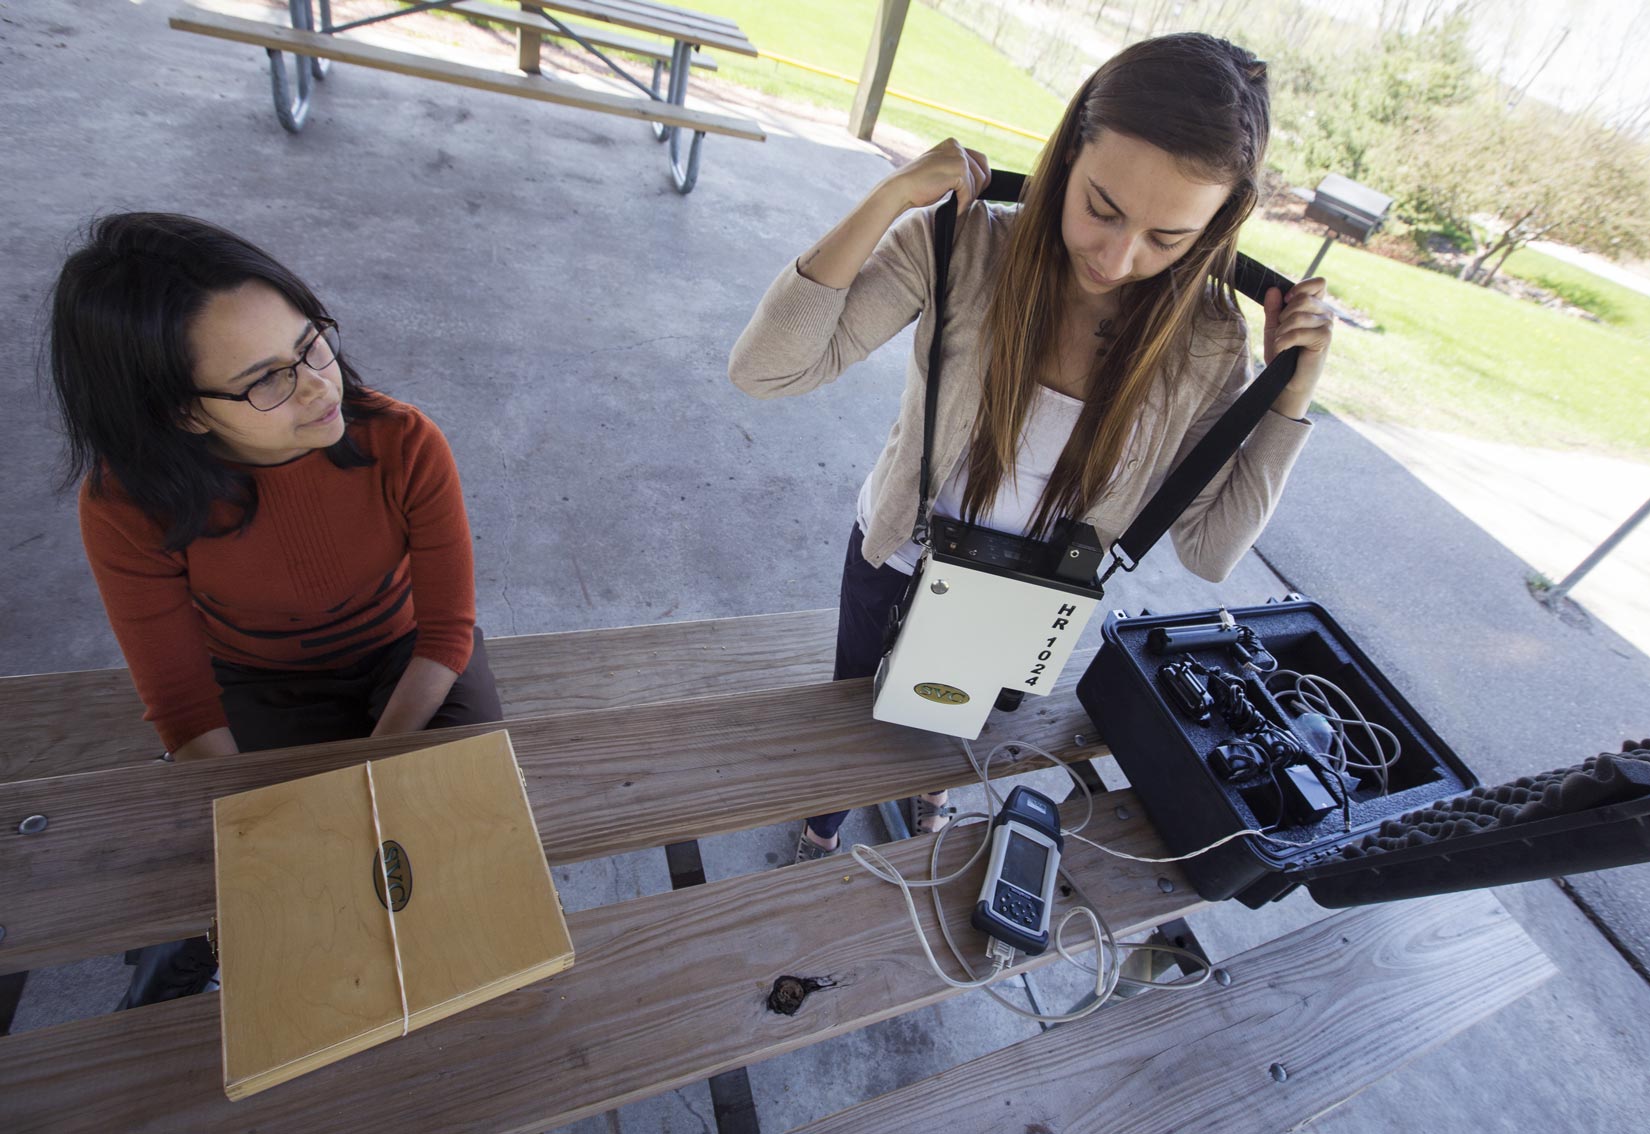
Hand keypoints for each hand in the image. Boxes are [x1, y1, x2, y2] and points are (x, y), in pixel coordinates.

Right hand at [886, 138, 991, 211]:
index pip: (980, 159)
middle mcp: (957, 147)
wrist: (900, 188)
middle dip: (978, 189)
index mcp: (952, 144)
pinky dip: (963, 204)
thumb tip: (979, 179)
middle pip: (983, 171)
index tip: (975, 191)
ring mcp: (958, 158)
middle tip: (967, 201)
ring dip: (969, 198)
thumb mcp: (940, 168)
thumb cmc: (918, 183)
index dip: (981, 178)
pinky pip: (969, 192)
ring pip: (978, 183)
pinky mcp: (958, 172)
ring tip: (957, 206)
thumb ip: (955, 167)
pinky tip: (955, 209)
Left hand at [1262, 277, 1332, 419]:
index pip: (1318, 283)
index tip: (1286, 301)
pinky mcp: (1324, 339)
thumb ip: (1273, 309)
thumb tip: (1273, 289)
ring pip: (1297, 315)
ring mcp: (1327, 326)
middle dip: (1283, 315)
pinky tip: (1282, 350)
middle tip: (1280, 331)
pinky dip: (1283, 342)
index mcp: (1317, 307)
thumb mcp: (1274, 328)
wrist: (1286, 381)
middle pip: (1302, 298)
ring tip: (1280, 342)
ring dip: (1281, 331)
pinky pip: (1297, 332)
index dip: (1300, 288)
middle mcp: (1326, 313)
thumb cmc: (1283, 354)